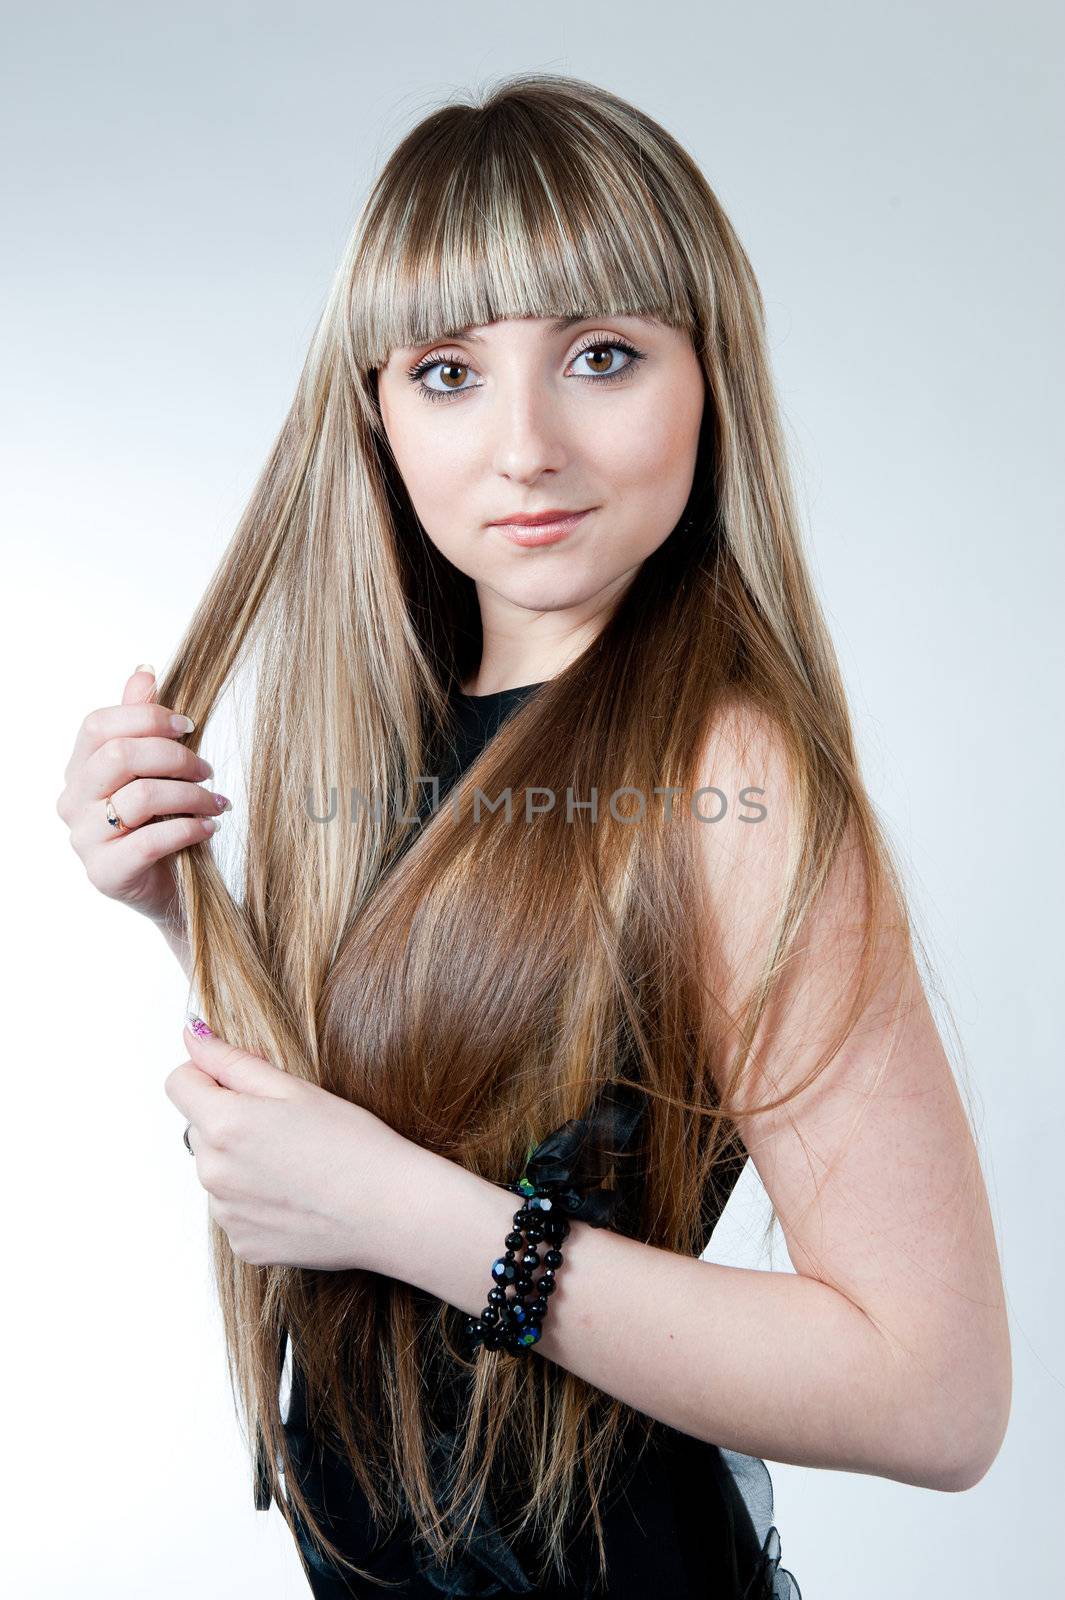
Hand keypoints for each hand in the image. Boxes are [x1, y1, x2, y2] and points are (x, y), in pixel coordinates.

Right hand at [55, 664, 228, 929]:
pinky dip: (188, 828)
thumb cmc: (162, 823)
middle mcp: (73, 801)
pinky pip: (150, 841)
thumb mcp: (156, 769)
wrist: (169, 888)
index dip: (146, 717)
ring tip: (217, 802)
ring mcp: (84, 839)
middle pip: (118, 755)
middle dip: (174, 756)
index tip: (189, 726)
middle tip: (208, 770)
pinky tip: (209, 827)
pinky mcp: (105, 872)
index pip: (98, 725)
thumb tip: (143, 671)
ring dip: (190, 794)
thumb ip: (143, 723)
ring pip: (140, 796)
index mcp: (79, 769)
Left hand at [165, 1021, 412, 1271]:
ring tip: (297, 1165)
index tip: (239, 1080)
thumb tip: (191, 1036)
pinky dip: (257, 1201)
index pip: (178, 1083)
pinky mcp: (243, 1245)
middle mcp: (212, 1172)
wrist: (391, 1211)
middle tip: (286, 1126)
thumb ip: (233, 1060)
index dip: (207, 1073)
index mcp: (223, 1124)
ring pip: (217, 1171)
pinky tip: (298, 1197)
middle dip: (229, 1119)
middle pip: (199, 1128)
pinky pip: (235, 1210)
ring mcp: (225, 1214)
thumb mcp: (295, 1088)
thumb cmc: (353, 1144)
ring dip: (241, 1162)